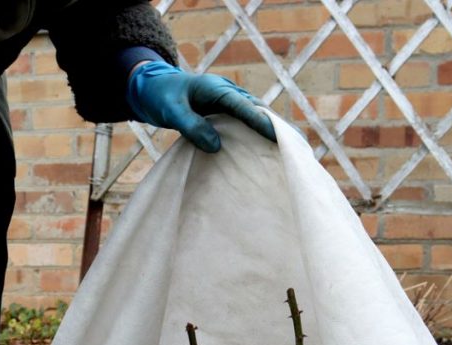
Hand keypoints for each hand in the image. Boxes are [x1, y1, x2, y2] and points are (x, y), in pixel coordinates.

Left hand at [126, 61, 276, 152]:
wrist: (154, 87)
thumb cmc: (161, 97)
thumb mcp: (171, 111)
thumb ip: (192, 126)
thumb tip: (216, 146)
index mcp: (216, 89)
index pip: (244, 106)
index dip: (261, 122)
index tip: (277, 137)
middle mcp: (228, 92)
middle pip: (258, 109)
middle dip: (276, 126)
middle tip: (297, 145)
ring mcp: (229, 101)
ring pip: (256, 115)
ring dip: (271, 130)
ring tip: (291, 150)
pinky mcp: (226, 111)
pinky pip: (246, 122)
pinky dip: (258, 133)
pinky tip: (267, 149)